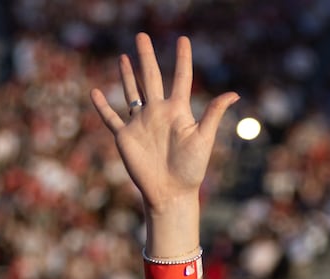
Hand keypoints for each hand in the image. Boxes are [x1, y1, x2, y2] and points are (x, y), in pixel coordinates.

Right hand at [89, 34, 237, 213]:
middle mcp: (158, 112)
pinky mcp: (125, 137)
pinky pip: (110, 118)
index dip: (183, 59)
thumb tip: (234, 94)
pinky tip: (95, 93)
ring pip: (132, 93)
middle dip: (147, 57)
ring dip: (127, 75)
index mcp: (178, 111)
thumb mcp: (204, 138)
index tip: (183, 40)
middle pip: (151, 77)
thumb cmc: (191, 169)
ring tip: (124, 56)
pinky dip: (102, 107)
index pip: (182, 78)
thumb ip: (214, 114)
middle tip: (142, 36)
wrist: (171, 192)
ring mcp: (140, 123)